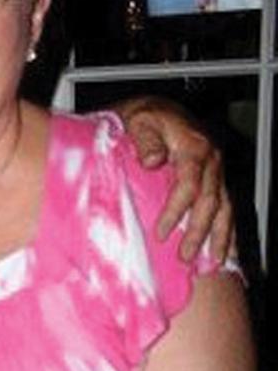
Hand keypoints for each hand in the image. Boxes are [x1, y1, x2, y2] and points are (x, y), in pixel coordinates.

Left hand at [120, 97, 233, 261]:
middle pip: (210, 200)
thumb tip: (152, 160)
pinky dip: (229, 230)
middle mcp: (212, 159)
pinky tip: (228, 250)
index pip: (189, 184)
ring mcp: (217, 169)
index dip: (176, 210)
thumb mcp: (140, 121)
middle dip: (199, 232)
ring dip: (220, 236)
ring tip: (214, 261)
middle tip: (185, 256)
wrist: (158, 110)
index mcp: (194, 146)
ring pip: (225, 206)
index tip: (161, 233)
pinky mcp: (217, 177)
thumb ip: (146, 140)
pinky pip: (228, 206)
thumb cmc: (146, 118)